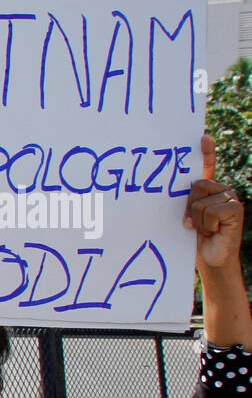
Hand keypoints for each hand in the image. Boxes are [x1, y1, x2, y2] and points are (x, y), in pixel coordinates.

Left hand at [185, 134, 242, 273]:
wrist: (209, 259)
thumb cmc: (193, 239)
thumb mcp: (185, 217)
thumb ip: (182, 202)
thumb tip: (161, 192)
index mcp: (207, 190)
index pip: (207, 166)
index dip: (206, 153)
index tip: (202, 138)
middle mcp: (221, 190)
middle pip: (196, 185)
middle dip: (188, 207)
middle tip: (191, 223)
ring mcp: (230, 198)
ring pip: (200, 201)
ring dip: (196, 220)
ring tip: (202, 230)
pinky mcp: (236, 209)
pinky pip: (210, 211)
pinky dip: (206, 225)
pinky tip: (213, 232)